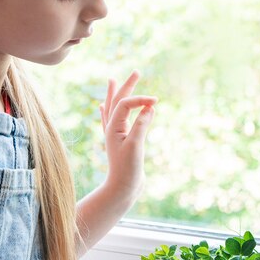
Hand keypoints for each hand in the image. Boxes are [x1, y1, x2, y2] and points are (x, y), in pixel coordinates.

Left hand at [99, 71, 156, 202]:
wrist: (122, 188)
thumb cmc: (129, 169)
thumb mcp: (136, 145)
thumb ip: (142, 125)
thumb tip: (150, 107)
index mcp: (113, 127)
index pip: (126, 104)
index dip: (141, 100)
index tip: (156, 102)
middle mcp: (111, 128)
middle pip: (117, 101)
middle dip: (127, 86)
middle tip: (136, 72)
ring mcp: (113, 134)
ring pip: (113, 108)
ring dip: (115, 94)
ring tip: (113, 80)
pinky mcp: (118, 141)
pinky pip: (110, 121)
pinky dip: (108, 111)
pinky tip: (103, 106)